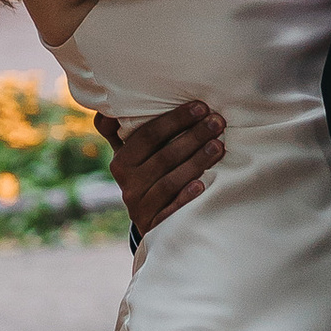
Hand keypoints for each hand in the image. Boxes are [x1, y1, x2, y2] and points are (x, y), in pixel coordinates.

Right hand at [104, 101, 224, 235]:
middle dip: (193, 136)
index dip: (175, 120)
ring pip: (169, 182)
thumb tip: (112, 104)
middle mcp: (127, 184)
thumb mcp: (130, 154)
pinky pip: (171, 210)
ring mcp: (140, 207)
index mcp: (121, 162)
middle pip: (163, 157)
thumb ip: (120, 129)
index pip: (148, 135)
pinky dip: (186, 196)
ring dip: (196, 162)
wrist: (150, 219)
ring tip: (218, 146)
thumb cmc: (146, 174)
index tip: (201, 107)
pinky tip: (203, 184)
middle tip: (217, 122)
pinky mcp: (155, 226)